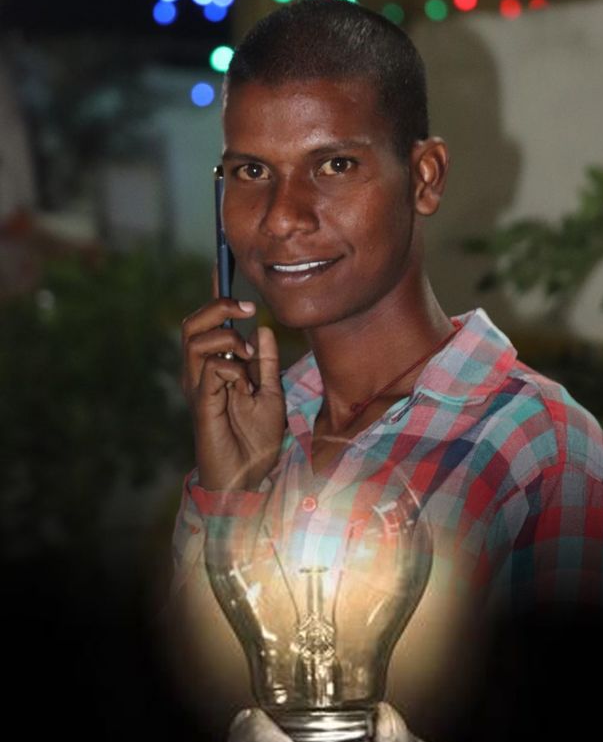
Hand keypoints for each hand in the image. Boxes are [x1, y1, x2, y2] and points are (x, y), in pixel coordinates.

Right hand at [181, 273, 285, 490]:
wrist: (249, 477)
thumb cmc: (256, 440)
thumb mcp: (271, 393)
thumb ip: (264, 362)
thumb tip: (261, 329)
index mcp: (215, 367)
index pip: (208, 323)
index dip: (213, 293)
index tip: (221, 263)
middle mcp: (200, 373)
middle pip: (192, 322)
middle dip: (218, 305)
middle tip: (246, 308)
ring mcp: (197, 387)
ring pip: (197, 340)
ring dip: (227, 339)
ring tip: (247, 357)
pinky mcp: (201, 403)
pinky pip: (211, 369)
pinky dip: (232, 368)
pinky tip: (244, 386)